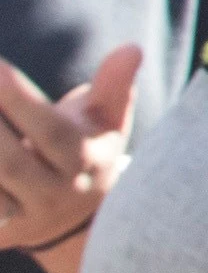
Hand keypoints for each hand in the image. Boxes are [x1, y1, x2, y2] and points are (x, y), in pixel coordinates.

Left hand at [0, 47, 136, 257]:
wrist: (78, 224)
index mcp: (83, 163)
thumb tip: (130, 48)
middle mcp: (54, 196)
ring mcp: (22, 220)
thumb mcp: (108, 122)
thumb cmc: (89, 152)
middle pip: (11, 163)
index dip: (20, 100)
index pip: (50, 130)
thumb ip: (113, 84)